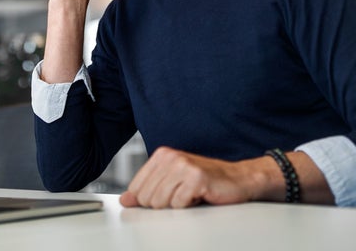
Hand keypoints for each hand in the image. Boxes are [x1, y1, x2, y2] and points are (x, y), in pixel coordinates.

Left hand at [119, 147, 267, 208]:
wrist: (236, 179)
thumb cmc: (204, 181)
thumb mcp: (171, 182)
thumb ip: (147, 189)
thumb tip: (125, 200)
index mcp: (161, 155)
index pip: (136, 187)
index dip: (147, 200)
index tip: (162, 198)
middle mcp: (170, 156)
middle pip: (146, 197)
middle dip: (163, 204)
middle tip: (180, 196)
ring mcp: (182, 165)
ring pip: (160, 201)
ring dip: (176, 205)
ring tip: (189, 195)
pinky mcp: (196, 177)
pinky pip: (179, 204)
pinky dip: (189, 206)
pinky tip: (199, 196)